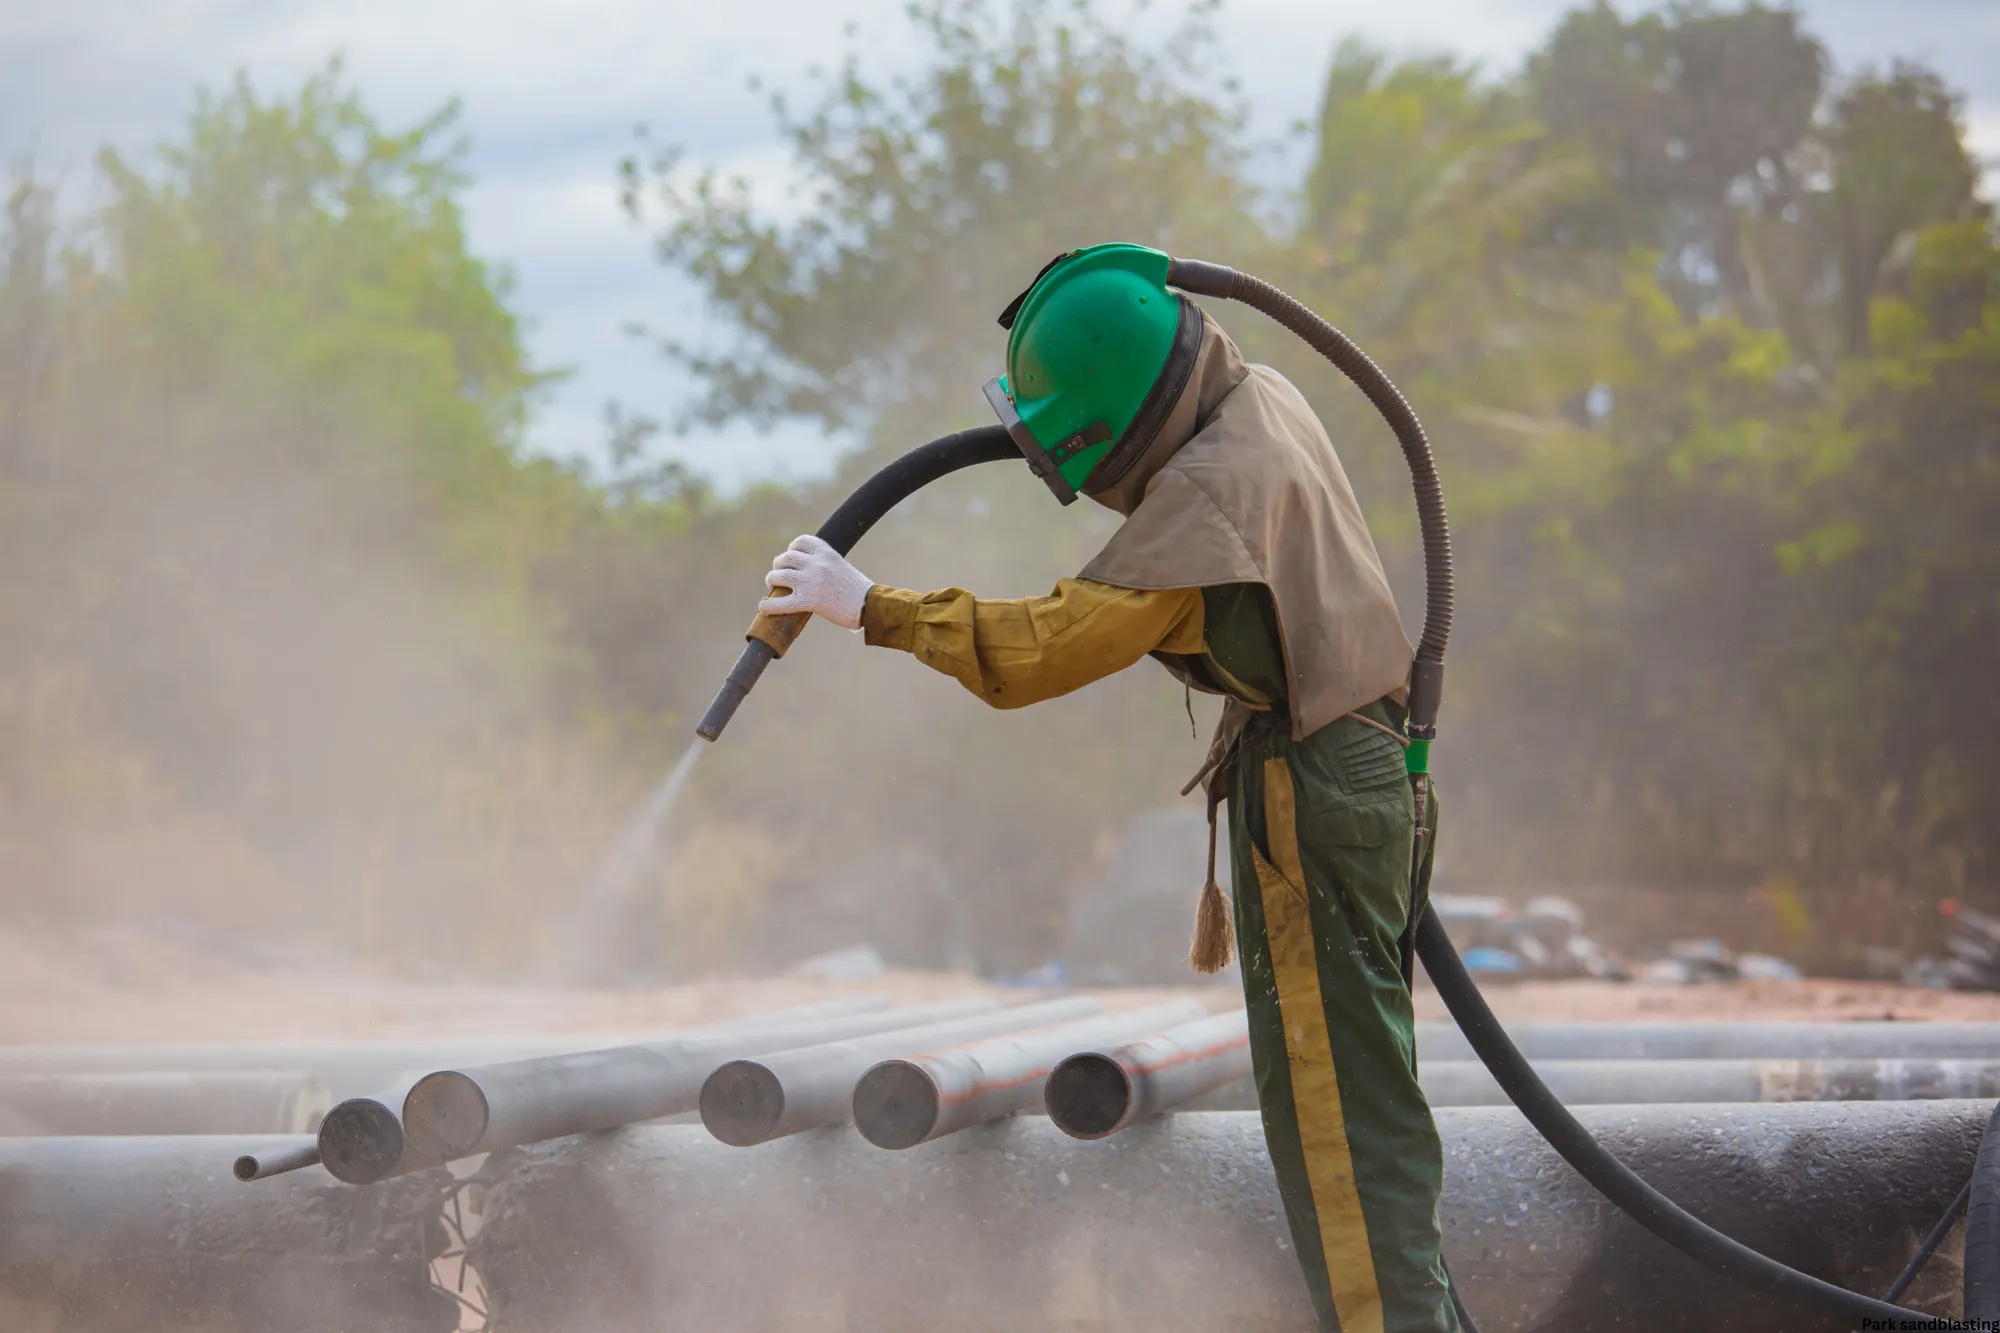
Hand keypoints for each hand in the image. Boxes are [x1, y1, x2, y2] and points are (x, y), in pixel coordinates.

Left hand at [758, 534, 872, 629]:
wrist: (870, 605)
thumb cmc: (858, 590)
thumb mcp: (841, 566)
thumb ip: (824, 564)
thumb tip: (805, 569)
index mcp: (826, 552)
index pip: (800, 542)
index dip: (792, 548)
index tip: (791, 556)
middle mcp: (816, 563)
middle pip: (785, 558)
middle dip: (779, 565)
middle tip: (779, 575)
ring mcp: (811, 581)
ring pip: (778, 576)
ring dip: (772, 580)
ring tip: (772, 586)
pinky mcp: (808, 601)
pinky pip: (781, 602)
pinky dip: (769, 605)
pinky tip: (763, 607)